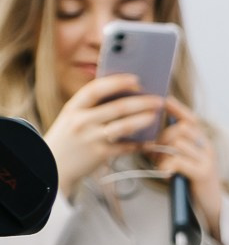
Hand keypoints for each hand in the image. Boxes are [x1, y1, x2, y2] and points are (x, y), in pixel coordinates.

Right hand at [44, 73, 158, 198]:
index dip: (117, 82)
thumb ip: (92, 105)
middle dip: (141, 102)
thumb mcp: (73, 116)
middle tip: (158, 100)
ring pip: (124, 126)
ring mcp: (91, 138)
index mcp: (73, 108)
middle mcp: (81, 121)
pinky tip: (151, 140)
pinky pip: (126, 147)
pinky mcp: (100, 154)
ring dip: (144, 120)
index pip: (95, 89)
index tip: (136, 79)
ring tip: (156, 116)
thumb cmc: (70, 136)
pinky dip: (140, 143)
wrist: (54, 165)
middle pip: (117, 108)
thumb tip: (123, 90)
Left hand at [147, 100, 224, 234]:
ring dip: (161, 153)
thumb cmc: (190, 184)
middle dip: (161, 137)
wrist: (210, 208)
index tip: (162, 99)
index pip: (190, 117)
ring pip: (177, 143)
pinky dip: (166, 166)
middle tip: (151, 150)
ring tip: (158, 165)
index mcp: (202, 141)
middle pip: (180, 128)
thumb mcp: (183, 162)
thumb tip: (149, 138)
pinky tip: (164, 174)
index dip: (176, 108)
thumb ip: (171, 149)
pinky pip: (178, 160)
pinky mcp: (204, 173)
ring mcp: (207, 159)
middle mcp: (207, 146)